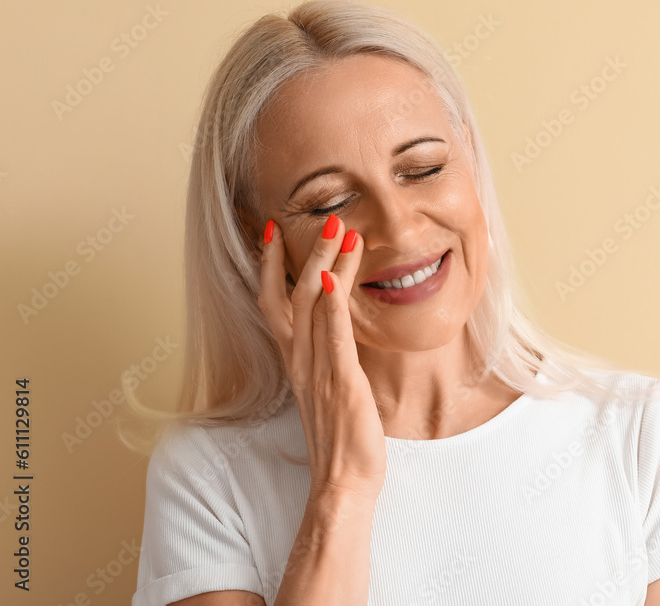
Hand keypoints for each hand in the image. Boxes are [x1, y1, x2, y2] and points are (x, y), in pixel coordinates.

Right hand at [258, 216, 385, 502]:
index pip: (274, 305)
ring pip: (311, 308)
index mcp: (296, 363)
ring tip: (342, 232)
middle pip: (288, 297)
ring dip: (323, 267)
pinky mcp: (341, 384)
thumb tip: (334, 326)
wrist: (342, 483)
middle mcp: (300, 363)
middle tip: (323, 221)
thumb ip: (327, 356)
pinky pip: (331, 341)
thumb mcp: (328, 389)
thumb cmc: (340, 439)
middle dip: (301, 255)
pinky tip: (330, 281)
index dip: (271, 267)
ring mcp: (318, 372)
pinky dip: (329, 310)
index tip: (274, 233)